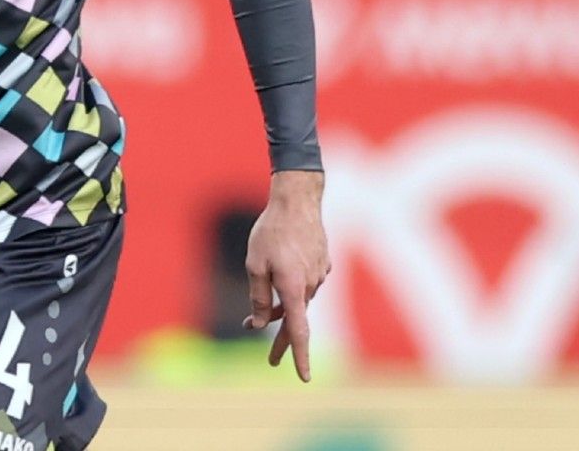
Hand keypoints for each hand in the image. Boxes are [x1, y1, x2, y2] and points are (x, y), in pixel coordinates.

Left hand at [243, 169, 329, 381]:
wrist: (298, 200)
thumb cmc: (271, 231)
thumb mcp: (254, 264)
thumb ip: (259, 297)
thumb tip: (262, 324)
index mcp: (293, 287)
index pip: (298, 331)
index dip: (300, 356)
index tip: (305, 378)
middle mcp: (311, 285)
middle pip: (297, 321)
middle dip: (282, 342)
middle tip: (271, 362)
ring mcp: (320, 275)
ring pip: (299, 301)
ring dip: (281, 310)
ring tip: (256, 318)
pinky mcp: (323, 264)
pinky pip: (305, 284)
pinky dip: (291, 289)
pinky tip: (281, 270)